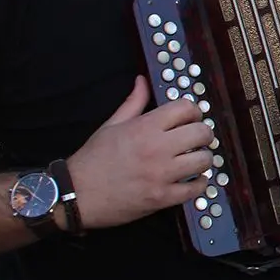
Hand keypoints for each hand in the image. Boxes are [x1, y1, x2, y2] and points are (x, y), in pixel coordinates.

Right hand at [66, 77, 214, 229]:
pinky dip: (199, 184)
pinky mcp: (162, 198)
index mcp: (145, 127)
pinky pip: (196, 189)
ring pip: (204, 160)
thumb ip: (133, 102)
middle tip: (196, 138)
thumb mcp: (111, 125)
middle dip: (203, 133)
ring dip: (203, 158)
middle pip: (202, 133)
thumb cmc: (92, 160)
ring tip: (194, 159)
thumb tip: (142, 81)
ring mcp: (161, 175)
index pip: (186, 108)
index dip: (193, 111)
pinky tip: (193, 179)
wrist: (75, 195)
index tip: (191, 117)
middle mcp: (157, 149)